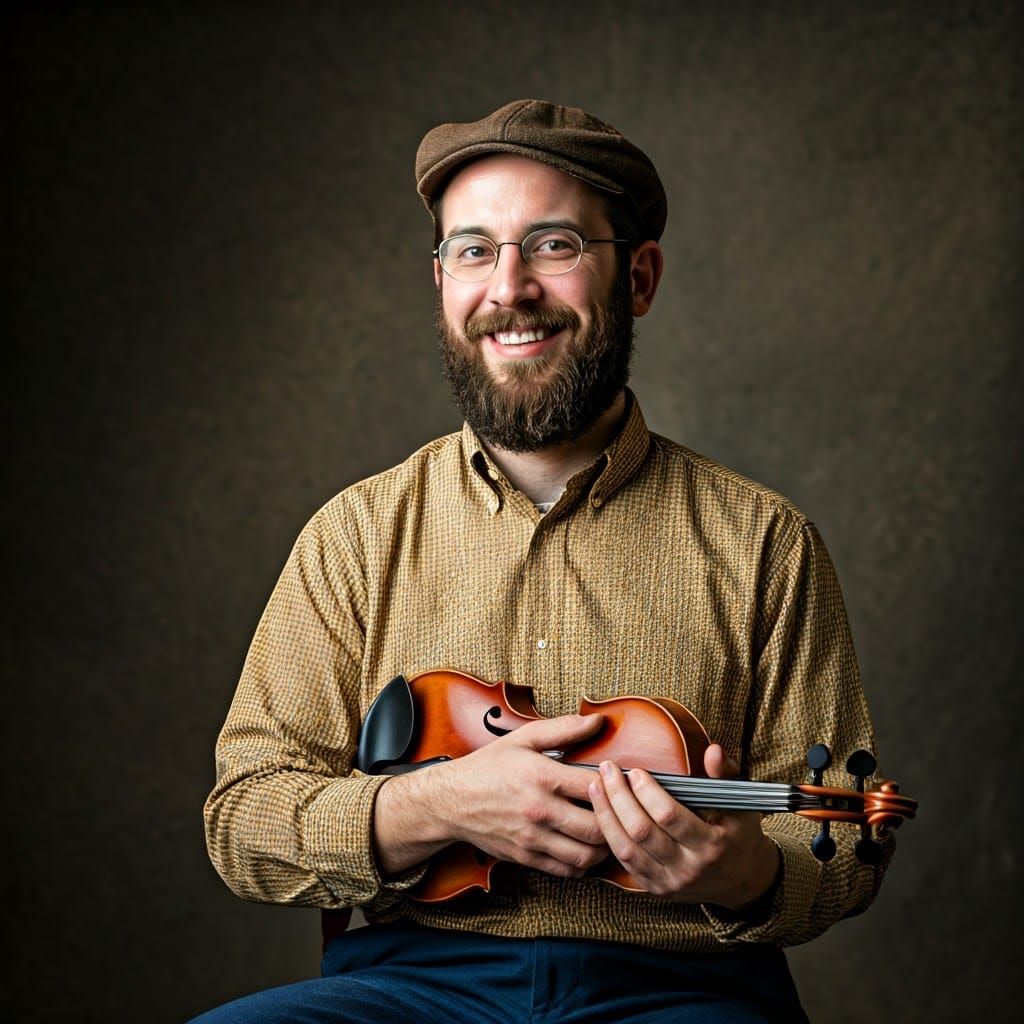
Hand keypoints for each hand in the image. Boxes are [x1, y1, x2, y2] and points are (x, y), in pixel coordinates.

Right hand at [373, 713, 609, 878]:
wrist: (452, 800)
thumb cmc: (490, 766)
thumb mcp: (524, 739)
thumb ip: (563, 729)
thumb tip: (597, 722)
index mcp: (542, 777)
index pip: (594, 786)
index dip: (614, 785)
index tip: (619, 782)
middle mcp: (539, 810)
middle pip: (596, 827)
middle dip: (614, 821)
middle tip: (620, 813)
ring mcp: (532, 838)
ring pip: (584, 856)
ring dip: (602, 848)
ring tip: (606, 832)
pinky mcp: (525, 857)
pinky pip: (565, 871)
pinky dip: (582, 864)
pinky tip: (584, 847)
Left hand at [587, 743, 779, 909]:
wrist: (742, 883)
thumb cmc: (739, 835)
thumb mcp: (740, 804)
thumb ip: (724, 775)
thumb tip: (712, 750)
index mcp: (711, 846)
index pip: (669, 816)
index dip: (647, 792)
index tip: (635, 771)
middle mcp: (688, 868)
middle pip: (642, 831)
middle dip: (619, 797)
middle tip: (606, 769)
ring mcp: (669, 882)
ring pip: (626, 849)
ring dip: (606, 815)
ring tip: (595, 787)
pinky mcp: (655, 889)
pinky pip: (624, 862)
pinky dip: (609, 836)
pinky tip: (601, 812)